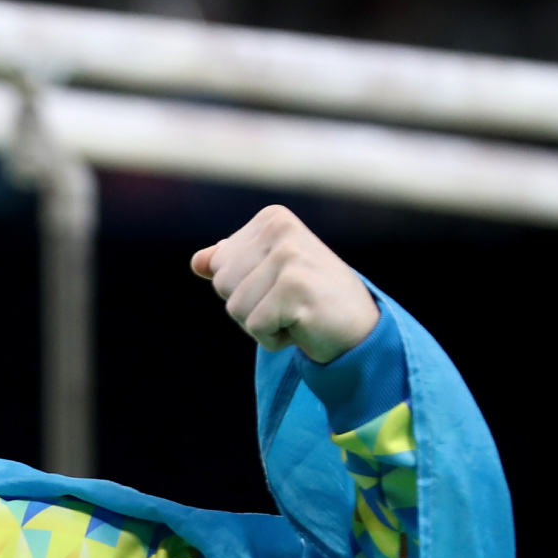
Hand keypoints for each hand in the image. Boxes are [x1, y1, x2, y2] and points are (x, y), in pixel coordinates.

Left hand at [191, 205, 378, 363]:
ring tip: (295, 313)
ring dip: (261, 324)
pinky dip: (275, 338)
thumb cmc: (309, 299)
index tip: (279, 287)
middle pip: (222, 285)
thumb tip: (198, 261)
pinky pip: (255, 326)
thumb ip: (232, 264)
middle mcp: (281, 229)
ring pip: (235, 308)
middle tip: (288, 303)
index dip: (243, 288)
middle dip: (249, 307)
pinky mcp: (296, 287)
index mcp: (271, 219)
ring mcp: (290, 256)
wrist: (359, 328)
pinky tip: (303, 325)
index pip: (219, 265)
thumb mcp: (268, 274)